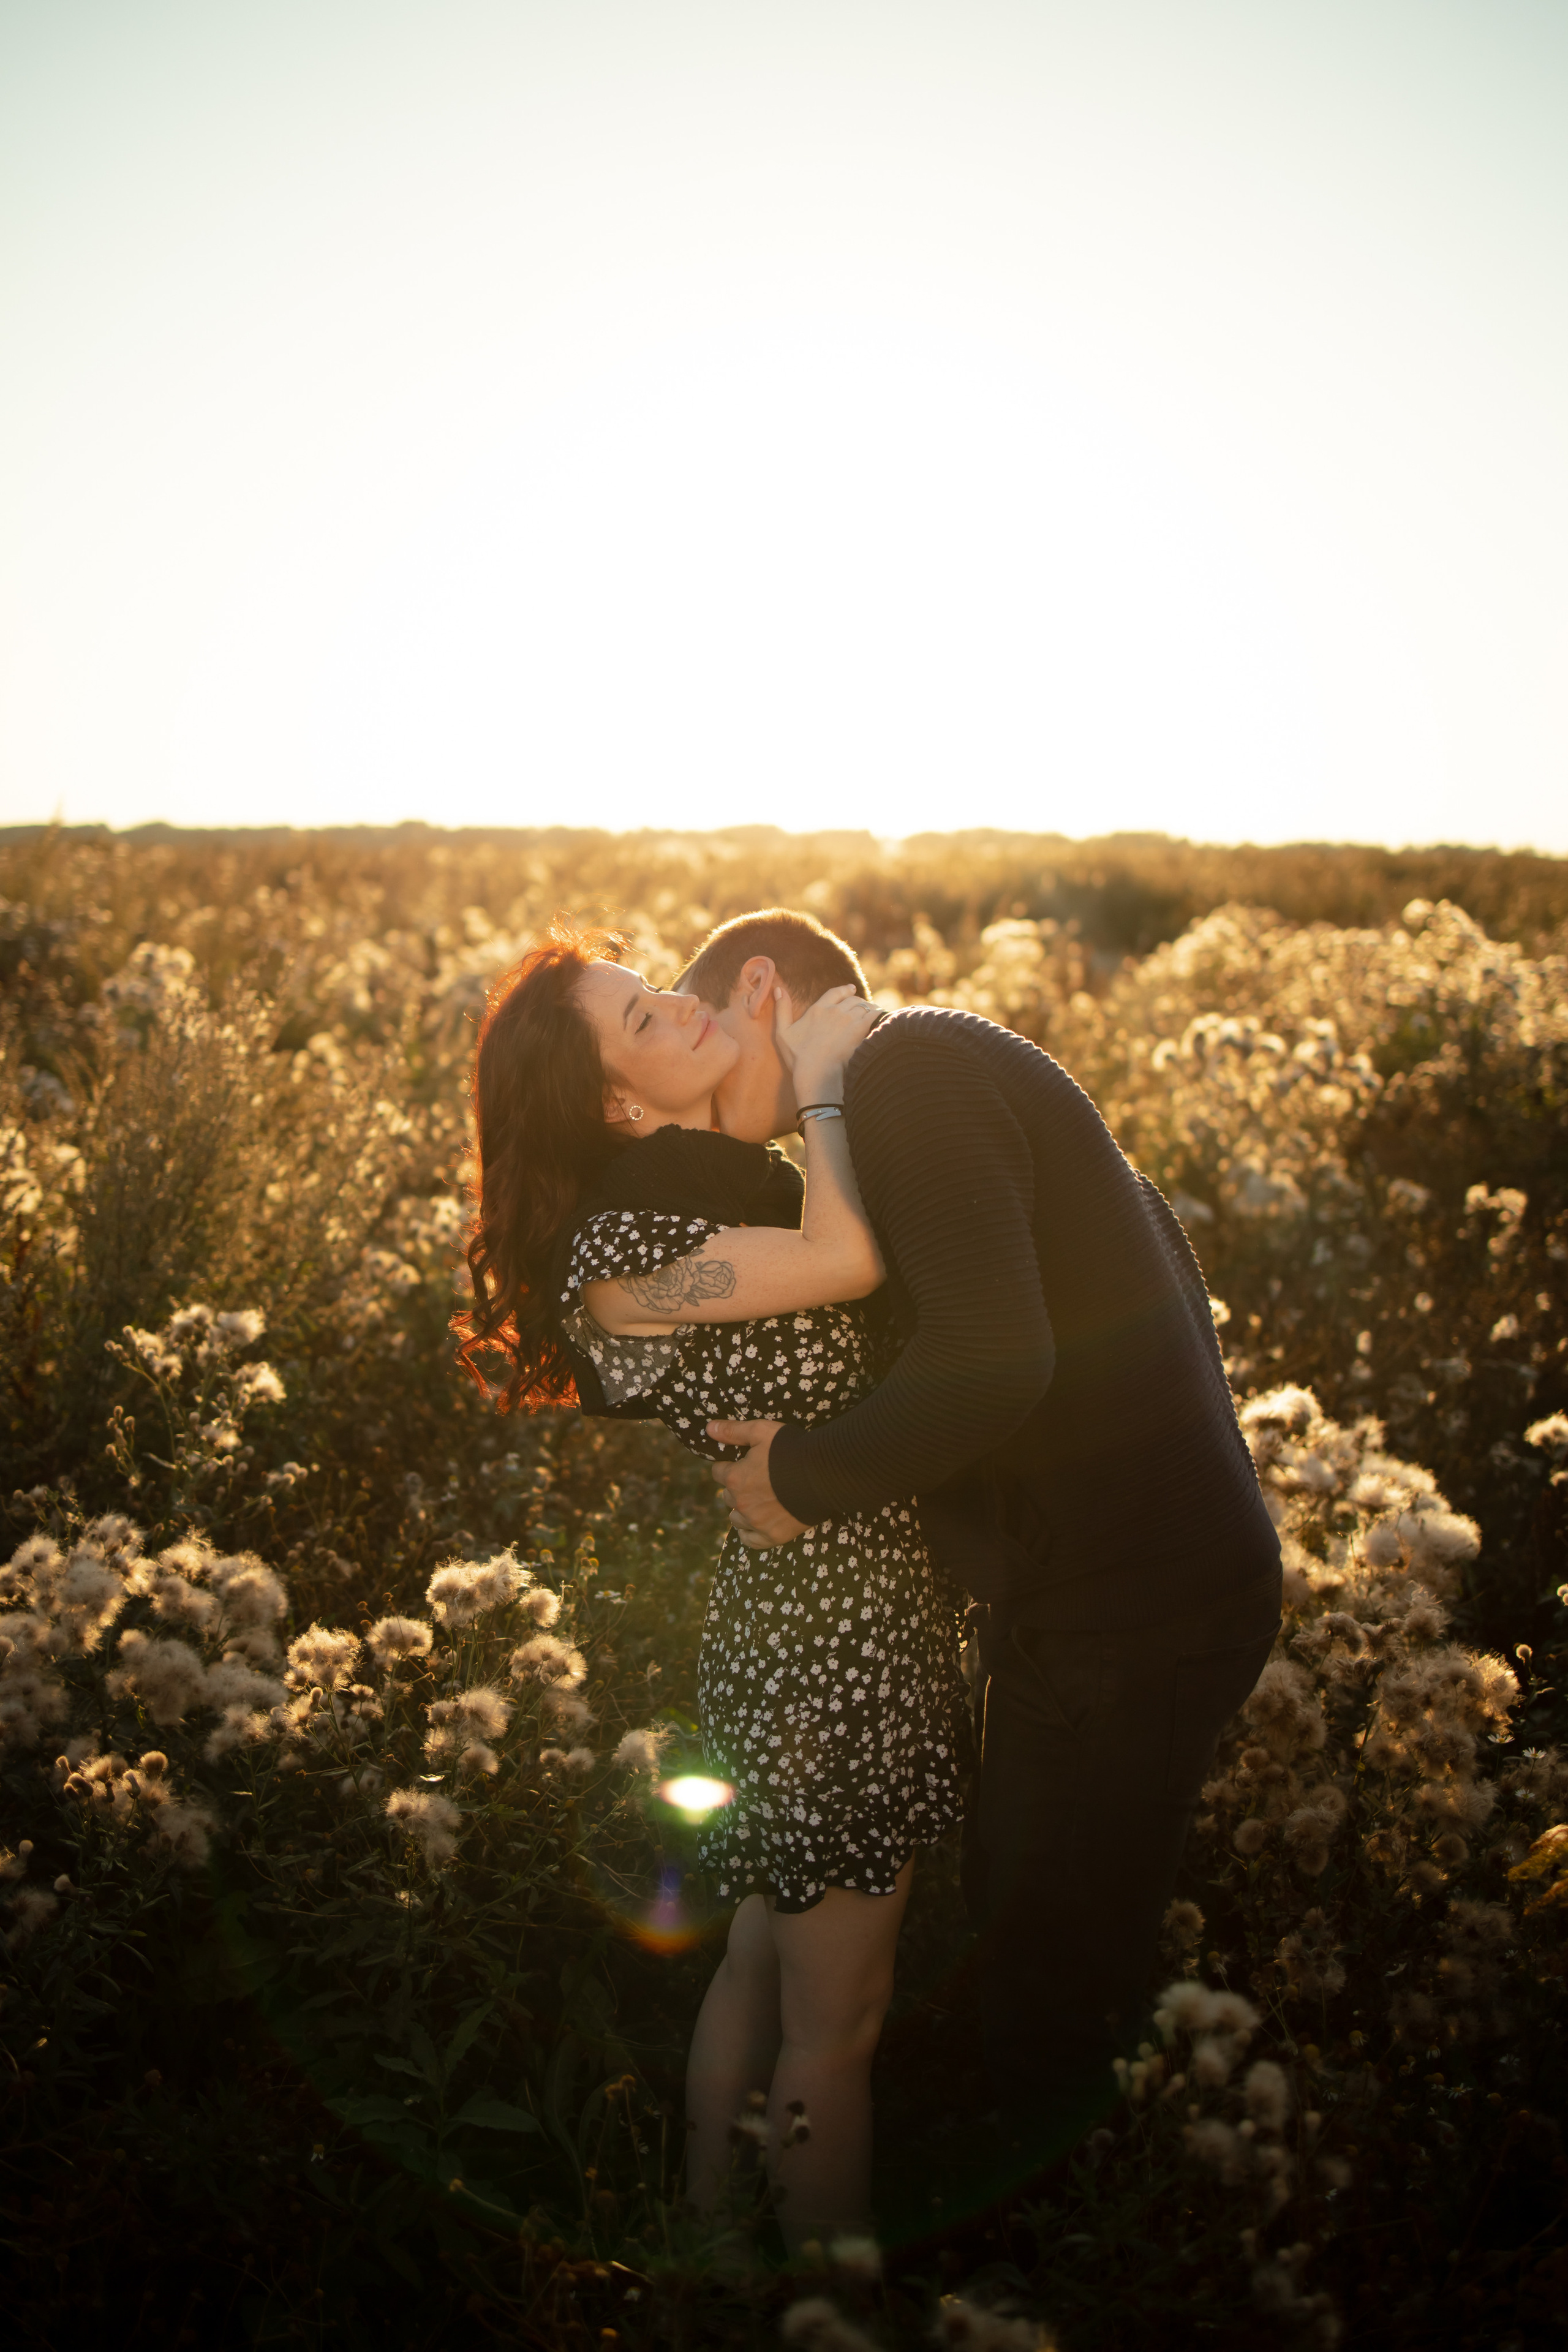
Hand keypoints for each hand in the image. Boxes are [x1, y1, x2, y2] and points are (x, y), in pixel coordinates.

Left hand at [706, 1419, 809, 1547]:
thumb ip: (733, 1431)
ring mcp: (756, 1522)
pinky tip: (754, 1525)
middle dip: (737, 1487)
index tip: (742, 1464)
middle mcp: (741, 1503)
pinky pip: (750, 1540)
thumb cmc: (791, 1449)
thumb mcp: (761, 1431)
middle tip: (756, 1480)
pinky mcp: (773, 1536)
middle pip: (728, 1496)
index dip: (729, 1466)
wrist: (824, 1473)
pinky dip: (749, 1533)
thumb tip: (708, 1428)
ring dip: (742, 1509)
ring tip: (758, 1501)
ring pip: (736, 1518)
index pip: (718, 1472)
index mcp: (735, 1478)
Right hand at [774, 983, 880, 1100]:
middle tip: (864, 1005)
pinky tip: (881, 1017)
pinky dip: (878, 1014)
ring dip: (869, 1007)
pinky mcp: (860, 1029)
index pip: (835, 993)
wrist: (816, 1071)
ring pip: (864, 1006)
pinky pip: (873, 1015)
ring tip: (874, 1011)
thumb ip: (782, 1009)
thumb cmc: (798, 1057)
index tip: (851, 989)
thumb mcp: (783, 1032)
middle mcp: (834, 1010)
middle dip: (858, 1000)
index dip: (844, 990)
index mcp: (817, 1009)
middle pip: (852, 999)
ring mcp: (848, 1019)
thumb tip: (778, 988)